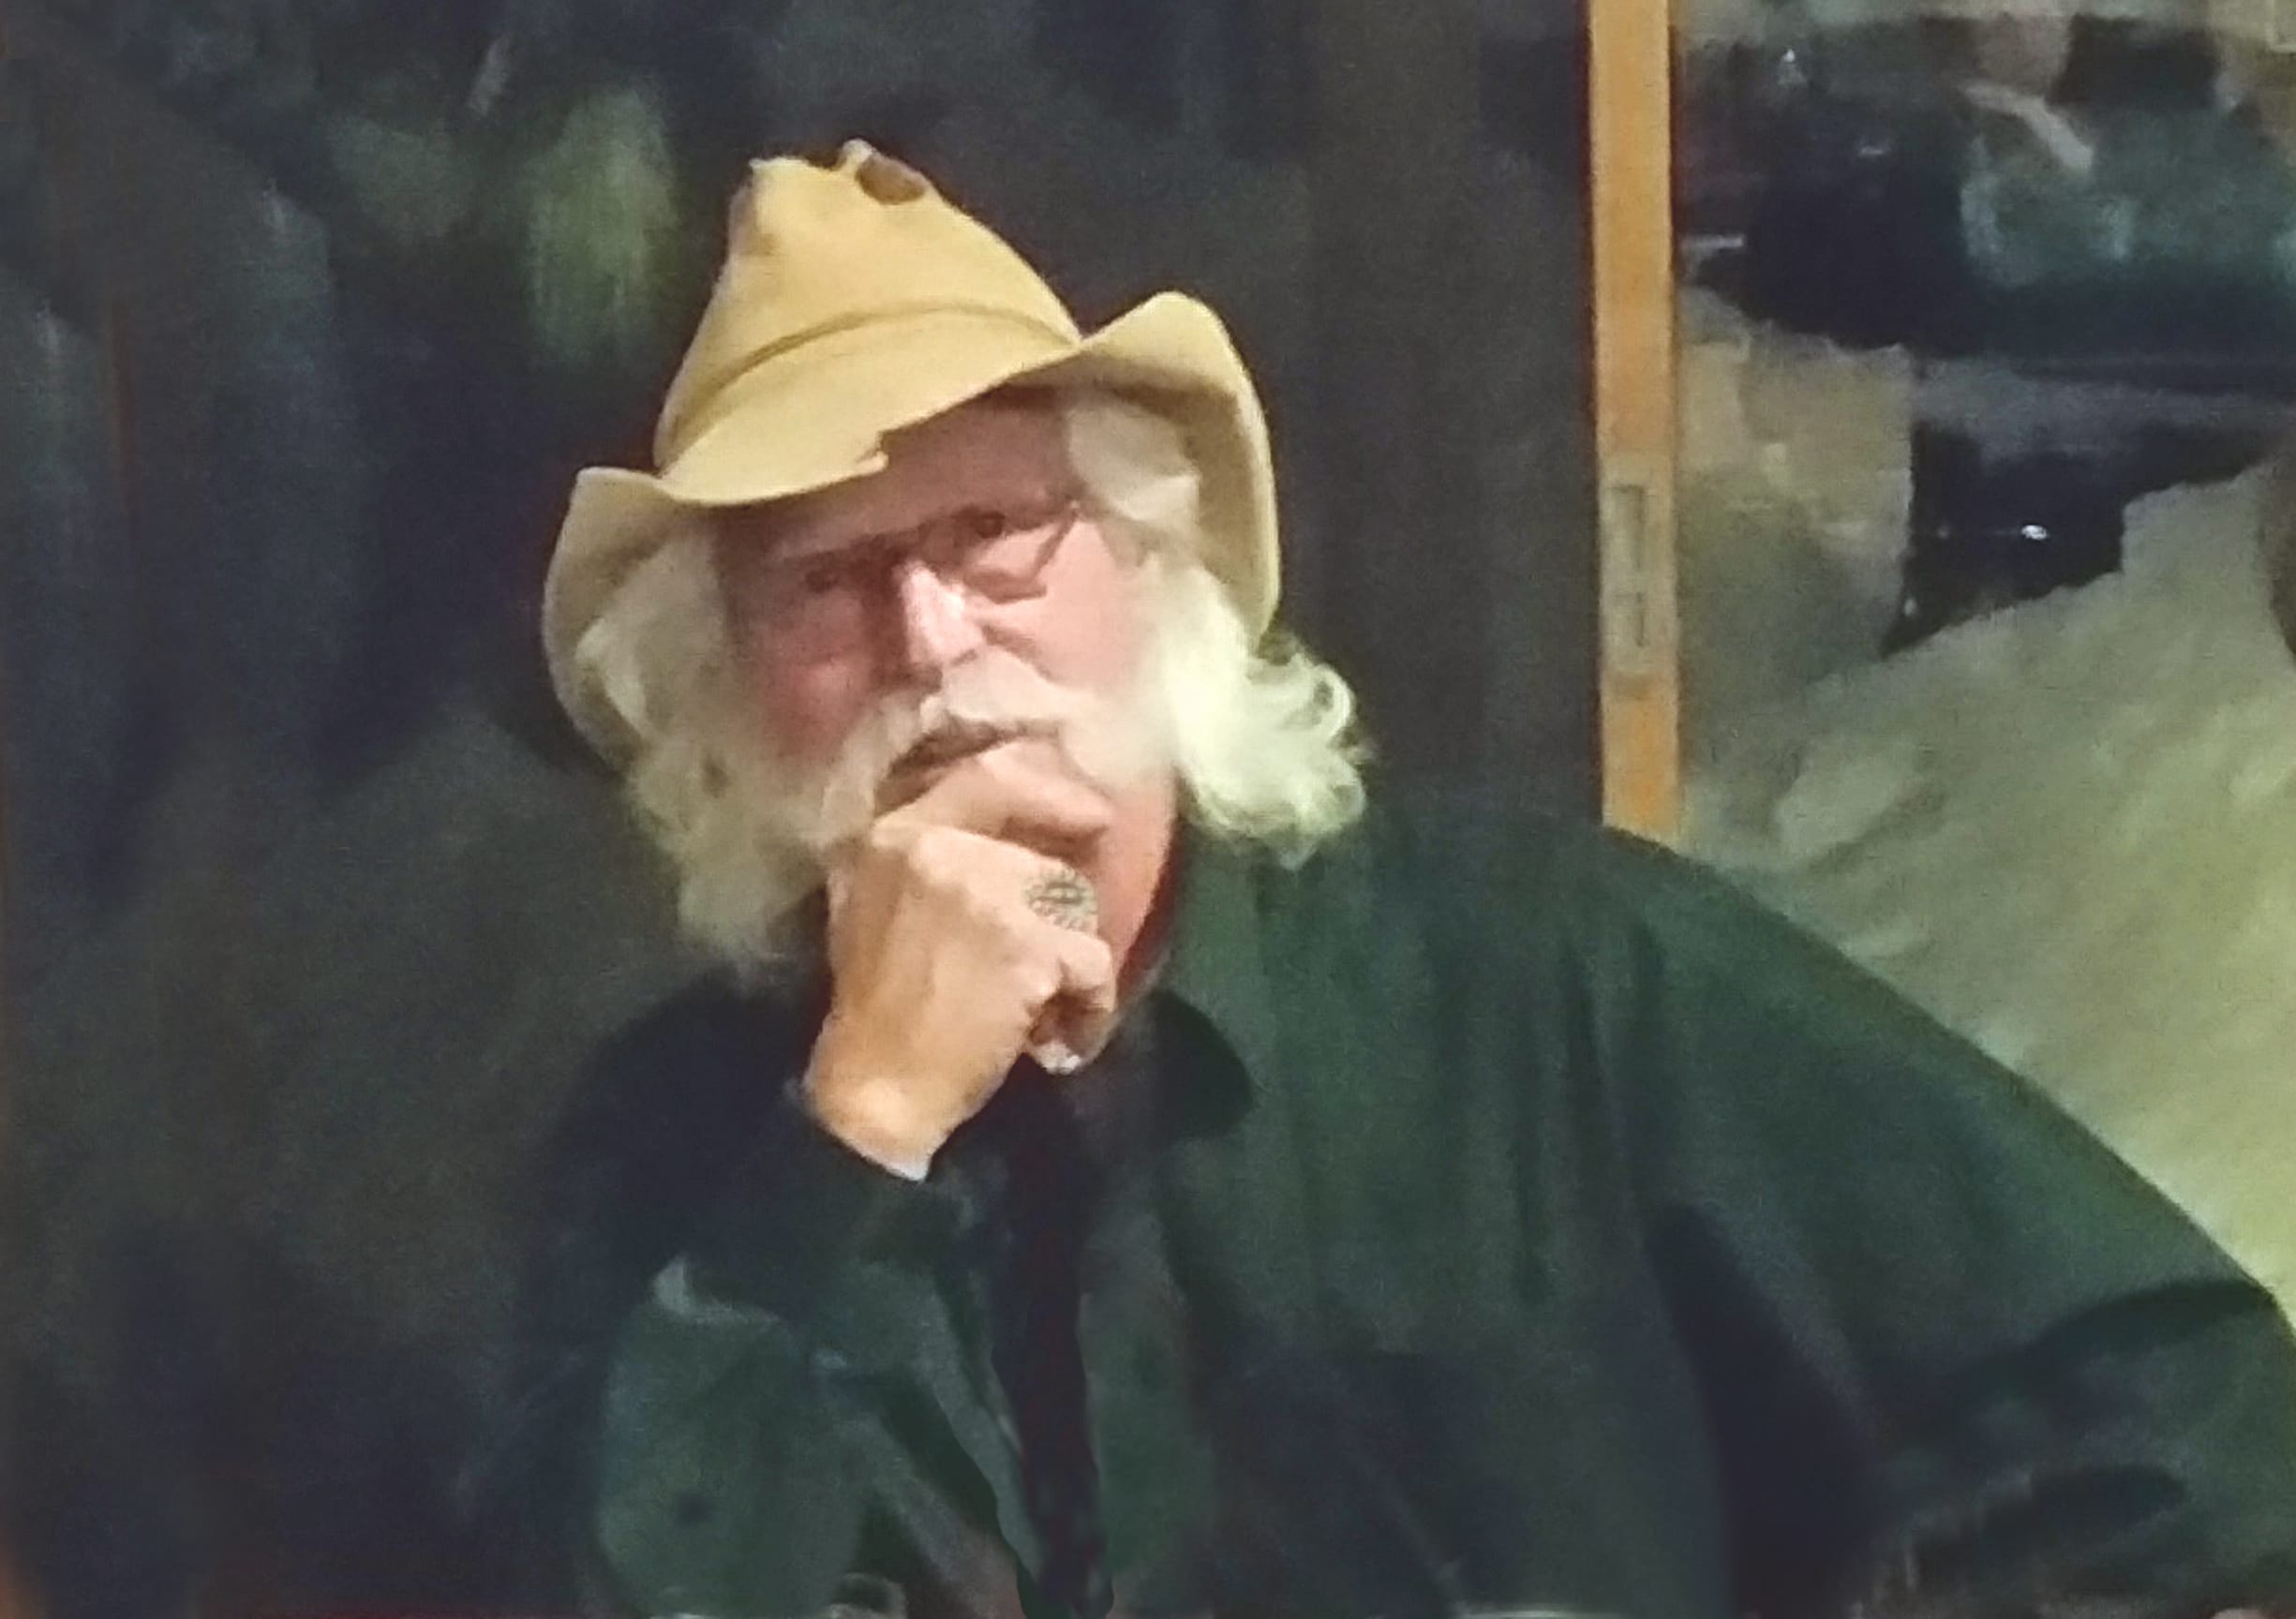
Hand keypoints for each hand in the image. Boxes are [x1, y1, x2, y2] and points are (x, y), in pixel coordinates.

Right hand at [800, 743, 1118, 1175]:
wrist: (876, 1088)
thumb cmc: (878, 1009)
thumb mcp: (877, 905)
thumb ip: (934, 857)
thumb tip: (1012, 834)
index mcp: (895, 833)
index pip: (987, 774)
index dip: (1048, 785)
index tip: (1087, 804)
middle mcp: (936, 845)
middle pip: (1042, 844)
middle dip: (1074, 876)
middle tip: (1088, 912)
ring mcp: (984, 888)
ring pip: (1073, 903)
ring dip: (1072, 959)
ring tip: (1046, 1006)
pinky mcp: (1026, 942)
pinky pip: (1091, 962)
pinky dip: (1087, 1006)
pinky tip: (1058, 1037)